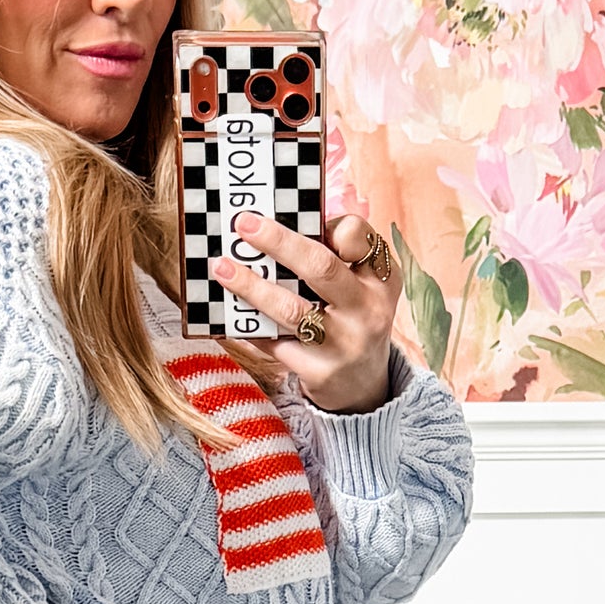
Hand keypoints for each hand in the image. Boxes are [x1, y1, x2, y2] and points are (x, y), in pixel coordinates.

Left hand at [208, 211, 401, 412]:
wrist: (363, 386)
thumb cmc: (352, 319)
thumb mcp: (361, 286)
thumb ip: (333, 257)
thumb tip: (273, 229)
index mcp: (382, 278)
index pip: (356, 235)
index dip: (327, 222)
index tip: (297, 216)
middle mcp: (369, 309)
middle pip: (320, 267)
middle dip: (277, 241)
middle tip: (242, 224)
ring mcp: (345, 344)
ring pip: (291, 308)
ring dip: (251, 285)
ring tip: (221, 267)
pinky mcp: (320, 372)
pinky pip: (275, 342)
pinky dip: (250, 325)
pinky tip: (229, 312)